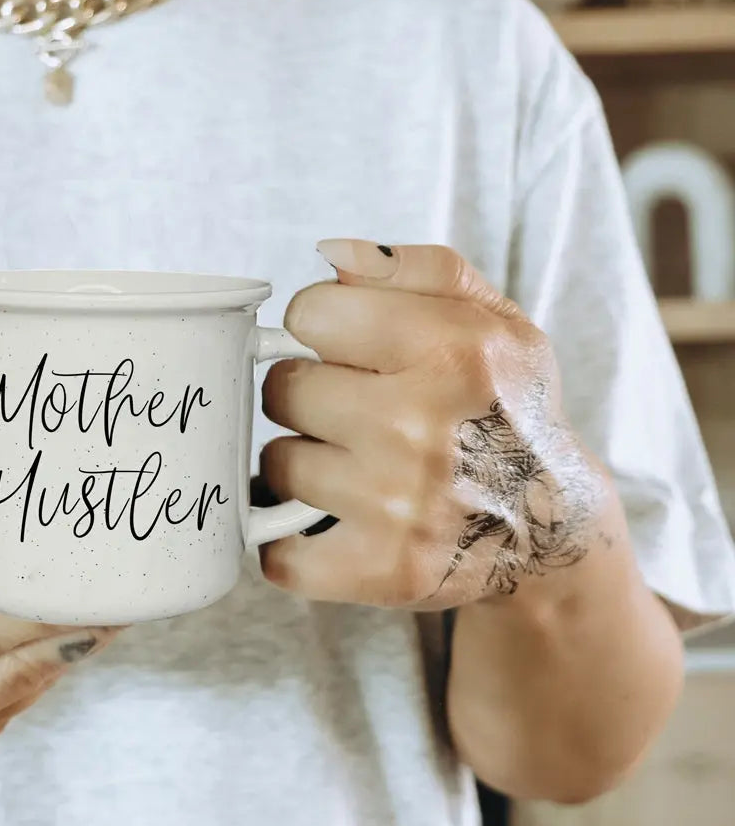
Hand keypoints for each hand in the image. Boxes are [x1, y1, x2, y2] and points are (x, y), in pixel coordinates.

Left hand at [259, 240, 606, 610]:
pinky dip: (290, 543)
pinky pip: (279, 553)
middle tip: (355, 412)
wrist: (548, 526)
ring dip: (304, 464)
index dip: (325, 328)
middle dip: (310, 395)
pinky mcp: (382, 571)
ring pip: (277, 463)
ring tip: (354, 466)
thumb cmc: (503, 408)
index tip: (350, 349)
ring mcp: (399, 506)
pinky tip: (328, 524)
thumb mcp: (490, 319)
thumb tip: (329, 255)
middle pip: (283, 388)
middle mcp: (422, 427)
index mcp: (452, 350)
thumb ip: (413, 269)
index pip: (310, 312)